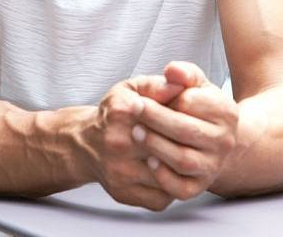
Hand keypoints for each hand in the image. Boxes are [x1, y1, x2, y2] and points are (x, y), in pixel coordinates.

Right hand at [80, 74, 186, 210]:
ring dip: (182, 168)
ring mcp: (119, 171)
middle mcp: (117, 142)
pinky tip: (173, 174)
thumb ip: (158, 85)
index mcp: (121, 111)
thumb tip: (182, 85)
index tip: (193, 119)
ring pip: (167, 174)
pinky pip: (160, 197)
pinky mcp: (123, 193)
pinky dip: (171, 187)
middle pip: (167, 147)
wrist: (85, 142)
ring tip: (188, 156)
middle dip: (185, 144)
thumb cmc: (114, 112)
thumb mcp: (133, 89)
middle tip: (197, 141)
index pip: (164, 117)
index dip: (184, 118)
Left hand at [132, 61, 238, 200]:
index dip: (166, 97)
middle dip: (156, 119)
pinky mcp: (199, 187)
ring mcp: (213, 166)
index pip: (191, 102)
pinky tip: (148, 160)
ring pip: (183, 160)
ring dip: (156, 145)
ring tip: (136, 131)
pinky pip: (180, 188)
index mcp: (226, 111)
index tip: (146, 94)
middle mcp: (225, 141)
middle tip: (135, 109)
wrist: (207, 138)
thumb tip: (172, 71)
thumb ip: (183, 73)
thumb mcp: (193, 83)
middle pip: (186, 130)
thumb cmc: (195, 105)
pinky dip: (162, 176)